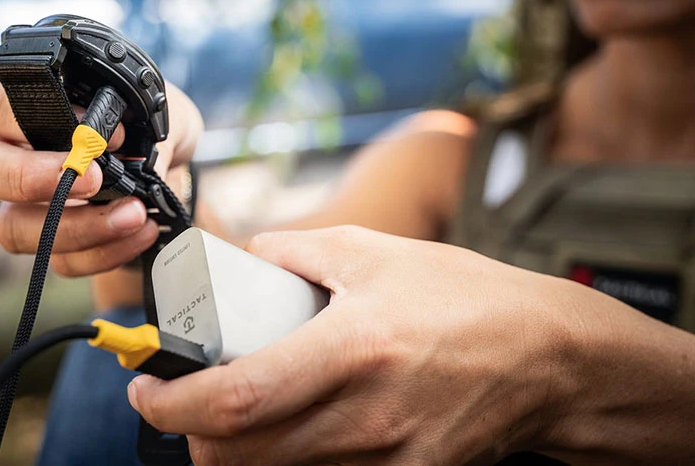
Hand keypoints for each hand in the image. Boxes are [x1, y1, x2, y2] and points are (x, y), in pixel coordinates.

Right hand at [0, 82, 203, 276]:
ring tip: (134, 214)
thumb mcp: (156, 107)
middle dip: (26, 178)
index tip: (98, 134)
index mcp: (30, 111)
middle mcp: (15, 157)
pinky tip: (141, 231)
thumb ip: (141, 119)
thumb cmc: (148, 128)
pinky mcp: (55, 246)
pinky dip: (105, 250)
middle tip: (92, 179)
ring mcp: (28, 207)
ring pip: (14, 228)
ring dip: (77, 227)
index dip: (33, 121)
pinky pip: (62, 261)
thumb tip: (130, 154)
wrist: (172, 169)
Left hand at [128, 226, 576, 465]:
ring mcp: (390, 460)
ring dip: (236, 453)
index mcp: (354, 347)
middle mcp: (368, 415)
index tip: (145, 391)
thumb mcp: (375, 253)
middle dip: (193, 437)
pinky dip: (288, 464)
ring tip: (235, 414)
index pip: (240, 397)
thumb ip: (297, 250)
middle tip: (182, 403)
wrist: (549, 359)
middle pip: (242, 456)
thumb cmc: (463, 298)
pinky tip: (292, 432)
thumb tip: (243, 258)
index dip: (175, 405)